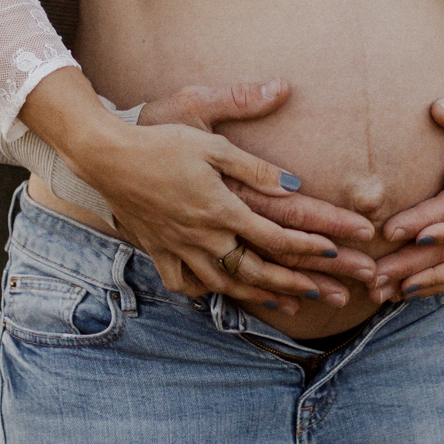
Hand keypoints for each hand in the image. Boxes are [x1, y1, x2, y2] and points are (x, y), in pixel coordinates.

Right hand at [139, 80, 378, 291]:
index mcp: (221, 209)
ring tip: (285, 302)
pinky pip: (184, 282)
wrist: (107, 156)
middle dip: (293, 283)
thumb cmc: (160, 141)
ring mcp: (179, 249)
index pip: (275, 236)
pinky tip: (216, 292)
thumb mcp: (210, 141)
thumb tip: (295, 181)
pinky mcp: (158, 250)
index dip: (309, 247)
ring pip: (224, 284)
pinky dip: (204, 292)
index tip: (335, 251)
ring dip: (259, 295)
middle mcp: (203, 237)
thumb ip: (254, 165)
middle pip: (256, 271)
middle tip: (323, 291)